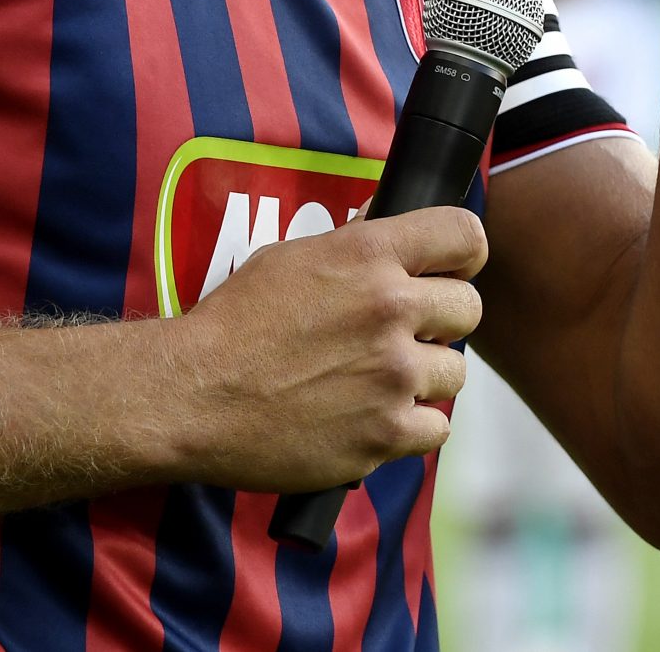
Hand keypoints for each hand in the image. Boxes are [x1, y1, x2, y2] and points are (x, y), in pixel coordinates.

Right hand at [169, 207, 486, 491]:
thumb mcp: (291, 258)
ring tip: (380, 381)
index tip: (452, 270)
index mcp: (370, 255)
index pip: (464, 235)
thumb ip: (353, 245)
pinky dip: (410, 428)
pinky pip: (436, 429)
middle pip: (469, 309)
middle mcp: (391, 309)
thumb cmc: (232, 324)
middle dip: (442, 321)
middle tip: (405, 335)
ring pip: (455, 373)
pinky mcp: (384, 434)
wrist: (191, 396)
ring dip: (425, 378)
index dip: (463, 254)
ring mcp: (392, 376)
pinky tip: (376, 418)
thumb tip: (387, 224)